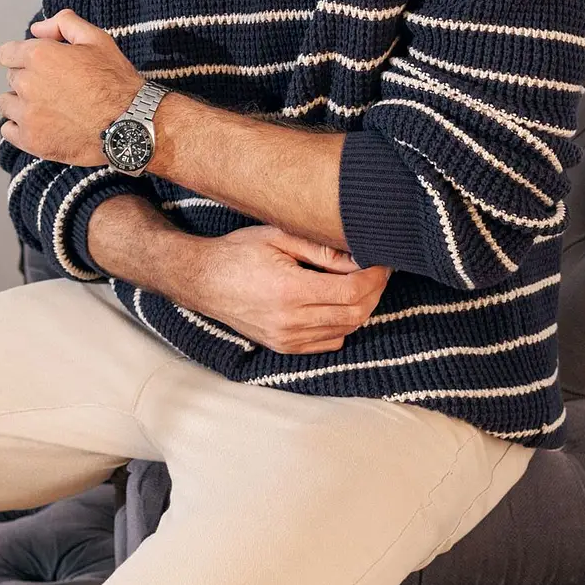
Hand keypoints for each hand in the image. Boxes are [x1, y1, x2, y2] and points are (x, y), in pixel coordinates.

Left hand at [0, 9, 144, 165]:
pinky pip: (8, 130)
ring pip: (6, 104)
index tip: (32, 65)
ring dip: (21, 103)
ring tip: (48, 107)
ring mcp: (27, 114)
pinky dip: (20, 127)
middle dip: (29, 79)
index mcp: (39, 56)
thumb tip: (37, 29)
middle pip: (12, 78)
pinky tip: (41, 125)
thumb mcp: (97, 39)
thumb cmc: (116, 81)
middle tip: (56, 87)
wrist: (129, 124)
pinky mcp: (31, 140)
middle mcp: (27, 84)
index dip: (21, 56)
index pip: (6, 53)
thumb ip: (64, 24)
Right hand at [190, 225, 391, 353]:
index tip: (382, 260)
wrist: (203, 280)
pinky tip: (340, 302)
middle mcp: (290, 321)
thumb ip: (320, 249)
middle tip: (379, 270)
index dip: (374, 276)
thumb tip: (359, 257)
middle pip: (355, 314)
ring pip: (345, 330)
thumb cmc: (239, 252)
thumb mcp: (278, 237)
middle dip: (374, 292)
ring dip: (361, 308)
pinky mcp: (283, 347)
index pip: (352, 290)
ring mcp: (286, 339)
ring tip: (363, 283)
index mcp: (290, 290)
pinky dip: (343, 324)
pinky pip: (328, 342)